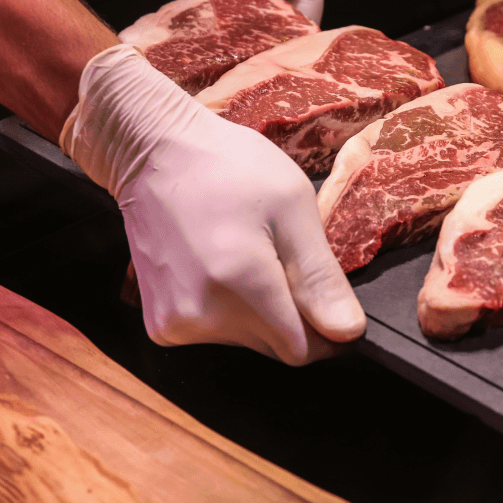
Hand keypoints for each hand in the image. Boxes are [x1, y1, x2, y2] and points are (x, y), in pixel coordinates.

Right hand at [60, 45, 364, 362]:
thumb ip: (320, 277)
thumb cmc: (228, 167)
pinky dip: (230, 309)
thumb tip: (349, 332)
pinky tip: (221, 264)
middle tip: (281, 255)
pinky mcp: (159, 324)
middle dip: (292, 312)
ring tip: (247, 252)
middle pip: (275, 346)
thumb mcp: (292, 204)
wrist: (154, 153)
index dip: (325, 328)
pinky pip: (216, 333)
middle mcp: (201, 316)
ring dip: (261, 310)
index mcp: (241, 284)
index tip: (326, 294)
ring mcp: (173, 324)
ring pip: (248, 341)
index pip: (302, 349)